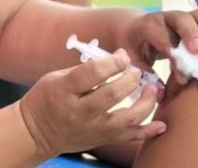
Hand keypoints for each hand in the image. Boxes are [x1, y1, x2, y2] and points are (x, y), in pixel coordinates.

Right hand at [18, 49, 165, 158]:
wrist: (36, 132)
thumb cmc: (47, 98)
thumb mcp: (58, 77)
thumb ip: (87, 68)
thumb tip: (119, 57)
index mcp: (64, 90)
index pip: (93, 73)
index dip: (113, 62)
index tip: (122, 56)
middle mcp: (79, 111)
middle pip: (112, 94)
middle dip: (131, 79)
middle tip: (136, 71)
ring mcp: (92, 129)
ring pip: (126, 119)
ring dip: (145, 103)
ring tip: (152, 89)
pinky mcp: (101, 140)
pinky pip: (129, 138)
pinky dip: (148, 131)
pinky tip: (161, 123)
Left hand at [117, 6, 197, 80]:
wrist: (132, 28)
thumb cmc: (133, 47)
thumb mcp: (131, 60)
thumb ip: (144, 75)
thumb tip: (161, 93)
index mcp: (148, 27)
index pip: (164, 39)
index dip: (175, 57)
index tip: (183, 78)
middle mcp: (165, 17)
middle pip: (181, 19)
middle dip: (191, 35)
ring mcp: (180, 15)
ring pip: (197, 15)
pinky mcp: (192, 17)